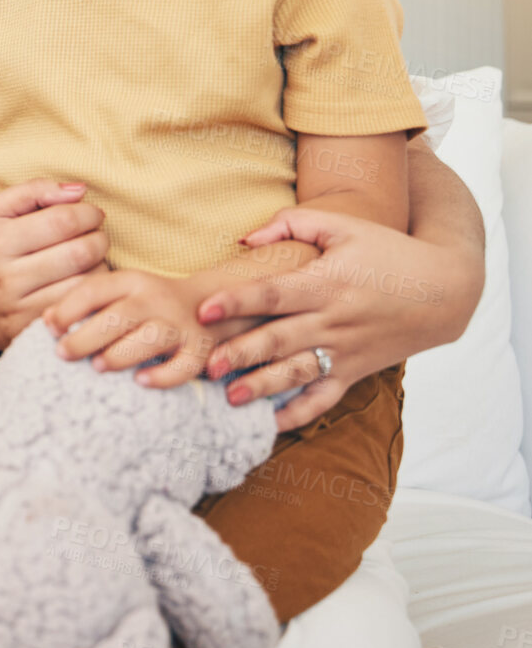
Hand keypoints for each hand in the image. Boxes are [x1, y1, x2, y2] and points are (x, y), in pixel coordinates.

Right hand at [0, 178, 109, 355]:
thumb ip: (34, 191)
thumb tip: (80, 191)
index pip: (63, 220)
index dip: (88, 213)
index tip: (92, 214)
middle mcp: (6, 276)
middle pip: (80, 252)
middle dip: (99, 239)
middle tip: (96, 235)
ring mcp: (18, 308)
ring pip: (84, 284)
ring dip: (100, 267)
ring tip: (90, 259)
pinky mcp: (29, 330)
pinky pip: (77, 310)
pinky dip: (90, 294)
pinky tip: (83, 283)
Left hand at [44, 269, 215, 385]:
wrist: (208, 303)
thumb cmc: (145, 305)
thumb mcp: (118, 293)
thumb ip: (86, 302)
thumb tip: (46, 319)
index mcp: (131, 281)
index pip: (95, 289)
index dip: (68, 308)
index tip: (48, 328)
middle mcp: (156, 299)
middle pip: (120, 315)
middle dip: (87, 335)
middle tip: (63, 353)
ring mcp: (181, 324)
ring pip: (151, 338)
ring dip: (122, 353)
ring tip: (98, 366)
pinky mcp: (201, 349)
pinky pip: (185, 365)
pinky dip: (164, 375)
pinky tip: (141, 382)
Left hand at [198, 206, 483, 429]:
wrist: (445, 290)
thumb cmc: (386, 251)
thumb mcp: (343, 225)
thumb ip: (291, 224)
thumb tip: (244, 239)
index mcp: (326, 283)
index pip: (274, 293)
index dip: (238, 300)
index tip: (203, 308)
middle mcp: (334, 321)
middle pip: (280, 339)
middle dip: (241, 353)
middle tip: (206, 366)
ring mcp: (345, 351)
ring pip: (298, 373)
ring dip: (263, 387)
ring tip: (230, 399)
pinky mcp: (354, 371)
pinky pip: (325, 399)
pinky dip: (299, 414)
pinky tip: (269, 423)